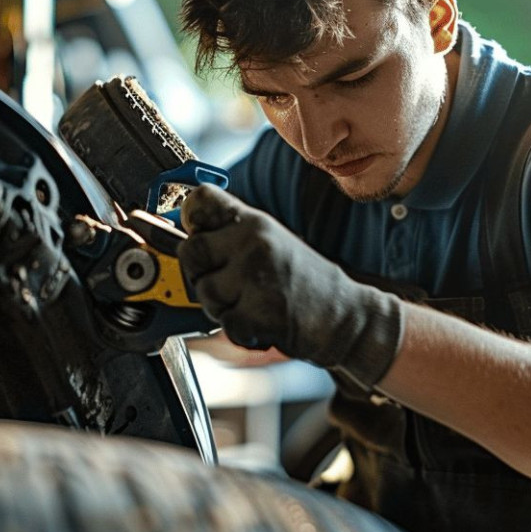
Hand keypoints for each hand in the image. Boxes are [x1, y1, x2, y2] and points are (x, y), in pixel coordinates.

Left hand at [177, 185, 402, 387]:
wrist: (346, 318)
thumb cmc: (305, 284)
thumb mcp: (271, 242)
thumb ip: (231, 236)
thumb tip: (184, 233)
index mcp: (254, 222)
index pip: (200, 199)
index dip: (190, 218)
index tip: (198, 233)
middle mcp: (254, 242)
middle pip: (190, 250)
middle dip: (200, 274)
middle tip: (227, 284)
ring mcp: (256, 276)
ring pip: (204, 291)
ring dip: (221, 307)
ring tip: (250, 304)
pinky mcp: (260, 312)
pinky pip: (224, 323)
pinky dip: (240, 331)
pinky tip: (261, 323)